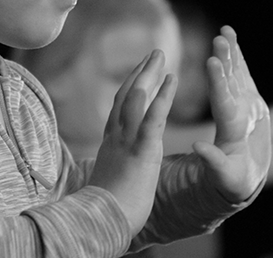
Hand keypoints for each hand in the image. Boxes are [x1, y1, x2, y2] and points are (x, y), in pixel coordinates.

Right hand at [89, 50, 177, 232]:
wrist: (101, 219)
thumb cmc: (107, 205)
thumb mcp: (110, 175)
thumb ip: (115, 162)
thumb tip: (116, 162)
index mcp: (111, 140)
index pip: (119, 105)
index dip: (130, 85)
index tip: (140, 70)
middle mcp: (116, 134)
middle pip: (126, 94)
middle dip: (140, 72)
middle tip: (154, 53)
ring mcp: (127, 140)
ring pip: (136, 98)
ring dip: (149, 75)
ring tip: (160, 56)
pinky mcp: (141, 150)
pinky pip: (152, 117)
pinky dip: (162, 96)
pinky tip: (172, 79)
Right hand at [192, 26, 270, 202]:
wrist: (246, 175)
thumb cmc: (229, 181)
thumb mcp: (223, 178)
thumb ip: (213, 162)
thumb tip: (197, 146)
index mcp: (236, 135)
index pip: (227, 104)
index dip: (219, 84)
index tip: (211, 62)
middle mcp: (245, 116)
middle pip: (235, 86)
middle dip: (228, 62)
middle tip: (220, 40)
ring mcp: (247, 105)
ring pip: (238, 75)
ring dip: (232, 53)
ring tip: (226, 32)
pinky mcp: (244, 98)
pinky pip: (238, 73)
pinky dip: (234, 54)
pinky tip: (228, 35)